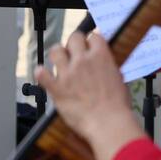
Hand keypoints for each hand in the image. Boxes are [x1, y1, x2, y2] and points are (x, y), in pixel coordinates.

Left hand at [37, 30, 142, 159]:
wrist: (108, 123)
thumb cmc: (116, 106)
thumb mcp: (119, 80)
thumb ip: (109, 68)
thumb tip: (105, 65)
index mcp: (101, 56)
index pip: (93, 36)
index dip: (91, 41)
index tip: (90, 45)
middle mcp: (83, 61)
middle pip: (74, 38)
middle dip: (74, 44)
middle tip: (74, 52)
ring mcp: (68, 74)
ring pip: (55, 51)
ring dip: (57, 54)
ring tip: (59, 60)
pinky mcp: (57, 88)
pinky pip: (42, 74)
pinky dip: (41, 74)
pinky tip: (42, 74)